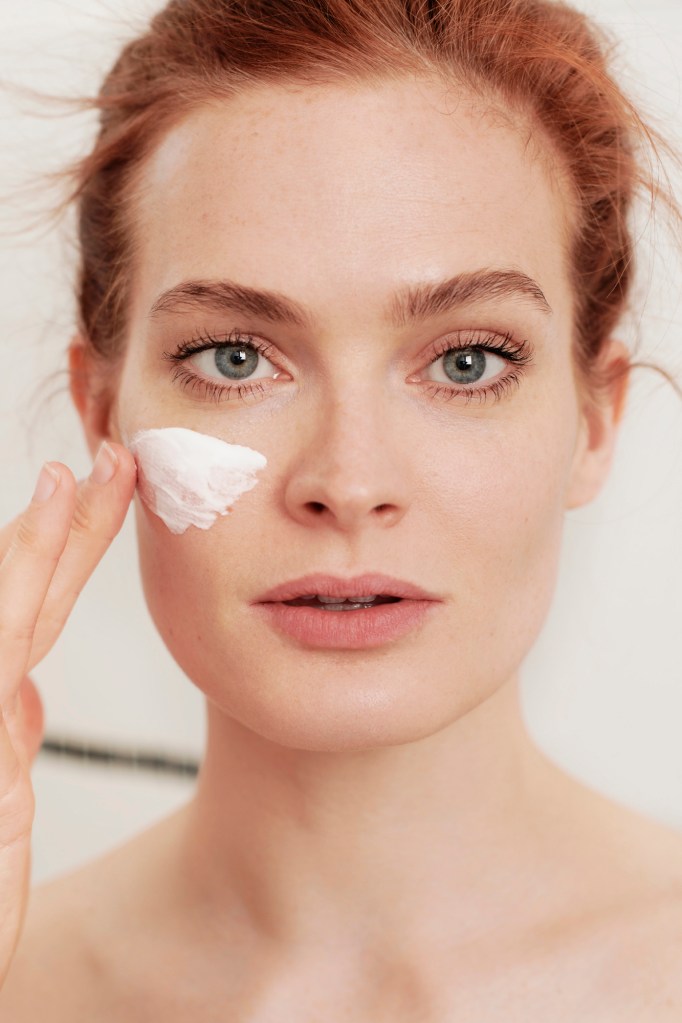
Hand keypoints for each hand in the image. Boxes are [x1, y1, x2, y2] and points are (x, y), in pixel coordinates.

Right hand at [0, 442, 136, 985]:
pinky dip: (18, 591)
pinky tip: (42, 533)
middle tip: (106, 461)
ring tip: (73, 478)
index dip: (65, 552)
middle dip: (63, 527)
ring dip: (39, 541)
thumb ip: (6, 742)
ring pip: (3, 617)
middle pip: (23, 602)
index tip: (99, 495)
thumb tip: (29, 689)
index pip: (34, 617)